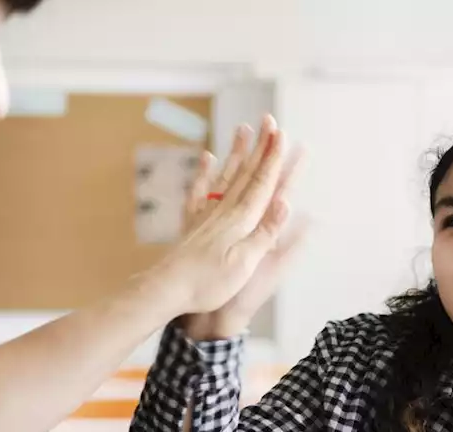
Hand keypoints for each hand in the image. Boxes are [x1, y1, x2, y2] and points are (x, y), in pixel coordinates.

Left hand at [143, 115, 302, 316]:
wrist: (167, 289)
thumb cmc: (208, 283)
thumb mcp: (245, 263)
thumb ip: (265, 231)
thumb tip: (286, 202)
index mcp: (241, 221)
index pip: (262, 183)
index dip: (273, 158)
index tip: (282, 134)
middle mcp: (224, 212)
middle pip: (246, 173)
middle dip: (261, 147)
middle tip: (270, 121)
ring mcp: (207, 215)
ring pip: (226, 176)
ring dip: (238, 152)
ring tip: (244, 129)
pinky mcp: (193, 224)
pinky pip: (200, 191)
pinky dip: (205, 172)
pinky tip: (207, 158)